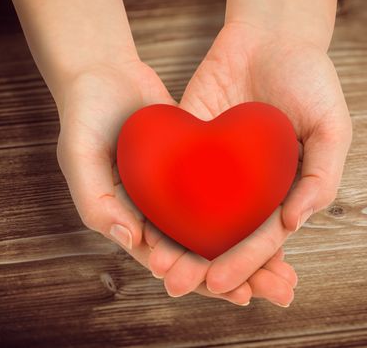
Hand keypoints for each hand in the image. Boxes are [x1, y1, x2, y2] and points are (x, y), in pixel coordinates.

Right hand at [56, 61, 296, 305]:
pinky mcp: (195, 164)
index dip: (203, 280)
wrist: (102, 73)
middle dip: (240, 274)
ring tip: (287, 269)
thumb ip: (96, 202)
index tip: (239, 293)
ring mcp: (178, 188)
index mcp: (130, 220)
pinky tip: (279, 217)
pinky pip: (225, 191)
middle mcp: (158, 211)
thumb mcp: (79, 158)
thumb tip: (131, 239)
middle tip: (279, 289)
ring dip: (251, 248)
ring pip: (218, 226)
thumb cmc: (83, 117)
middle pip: (202, 251)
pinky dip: (248, 208)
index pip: (171, 261)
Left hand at [148, 21, 351, 302]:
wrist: (271, 35)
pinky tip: (145, 223)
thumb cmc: (310, 78)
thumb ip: (321, 177)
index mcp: (281, 190)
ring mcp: (216, 166)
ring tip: (159, 268)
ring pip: (194, 214)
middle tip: (179, 286)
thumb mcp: (332, 127)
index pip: (262, 237)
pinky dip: (160, 202)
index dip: (244, 264)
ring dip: (177, 243)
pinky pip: (173, 177)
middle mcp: (247, 186)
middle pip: (223, 234)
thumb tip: (295, 224)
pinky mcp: (189, 141)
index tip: (224, 286)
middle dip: (202, 264)